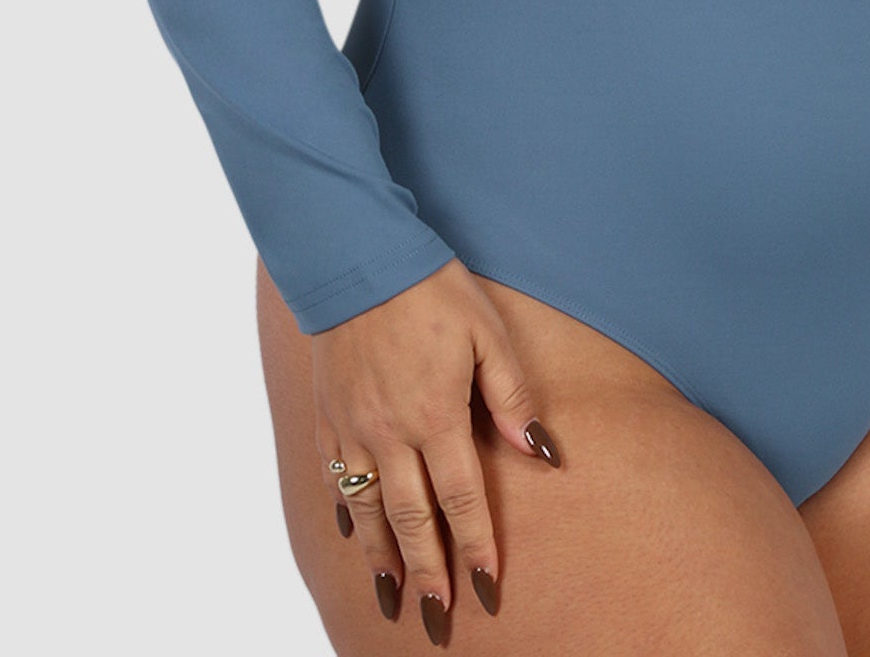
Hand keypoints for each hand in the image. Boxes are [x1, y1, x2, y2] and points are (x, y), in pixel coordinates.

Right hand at [310, 257, 562, 638]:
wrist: (358, 256)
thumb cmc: (431, 288)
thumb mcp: (488, 332)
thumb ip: (512, 395)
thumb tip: (540, 452)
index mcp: (436, 415)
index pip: (461, 499)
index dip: (476, 545)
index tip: (487, 586)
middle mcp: (390, 433)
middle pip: (412, 519)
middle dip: (429, 570)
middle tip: (440, 614)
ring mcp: (353, 427)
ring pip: (368, 510)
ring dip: (383, 557)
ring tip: (394, 595)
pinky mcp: (328, 413)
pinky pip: (335, 477)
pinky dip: (346, 513)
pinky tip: (353, 534)